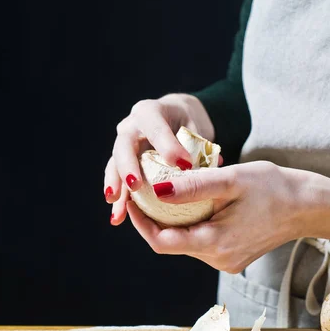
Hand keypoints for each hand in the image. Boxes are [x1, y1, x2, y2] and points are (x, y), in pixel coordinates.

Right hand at [104, 93, 218, 224]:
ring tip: (119, 211)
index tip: (183, 164)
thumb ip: (199, 146)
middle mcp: (131, 126)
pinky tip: (118, 219)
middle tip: (136, 186)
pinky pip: (117, 181)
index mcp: (150, 112)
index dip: (168, 146)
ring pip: (115, 166)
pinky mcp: (122, 163)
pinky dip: (120, 201)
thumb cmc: (188, 123)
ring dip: (117, 190)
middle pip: (124, 145)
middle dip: (128, 167)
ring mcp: (123, 145)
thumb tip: (215, 165)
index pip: (156, 128)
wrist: (175, 117)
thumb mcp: (196, 128)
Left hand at [126, 160, 305, 273]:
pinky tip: (191, 203)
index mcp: (214, 243)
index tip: (132, 200)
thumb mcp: (232, 180)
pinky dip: (190, 224)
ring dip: (172, 220)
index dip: (140, 223)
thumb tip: (156, 191)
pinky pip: (200, 242)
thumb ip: (193, 187)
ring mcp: (225, 261)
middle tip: (145, 191)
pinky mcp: (231, 257)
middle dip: (153, 219)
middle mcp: (217, 259)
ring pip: (184, 242)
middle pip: (171, 242)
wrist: (307, 206)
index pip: (161, 242)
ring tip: (166, 192)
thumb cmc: (273, 188)